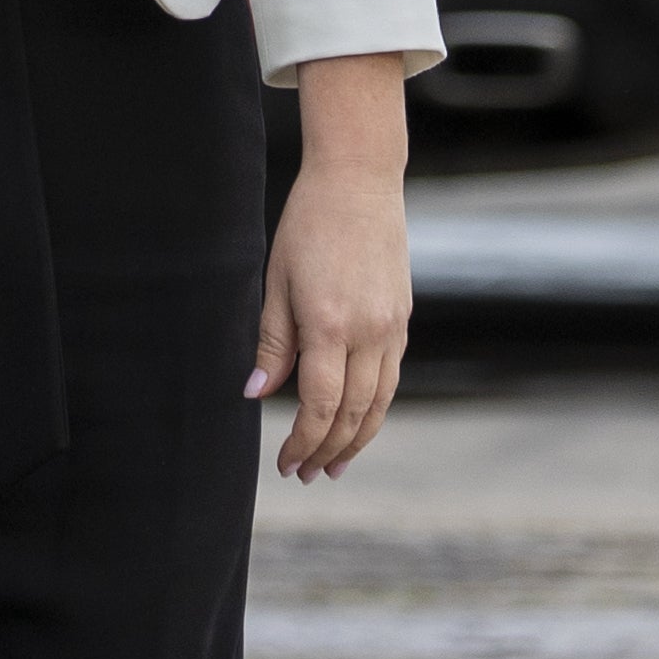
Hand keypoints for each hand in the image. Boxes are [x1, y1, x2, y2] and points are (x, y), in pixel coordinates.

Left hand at [253, 52, 411, 483]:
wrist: (359, 184)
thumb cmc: (305, 226)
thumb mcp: (275, 279)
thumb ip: (272, 341)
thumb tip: (256, 393)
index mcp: (329, 323)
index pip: (317, 403)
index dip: (301, 439)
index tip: (285, 463)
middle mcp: (368, 333)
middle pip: (351, 413)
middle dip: (326, 449)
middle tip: (304, 474)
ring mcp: (392, 329)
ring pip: (379, 404)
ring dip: (356, 440)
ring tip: (331, 464)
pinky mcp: (402, 322)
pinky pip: (390, 380)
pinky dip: (374, 410)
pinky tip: (356, 423)